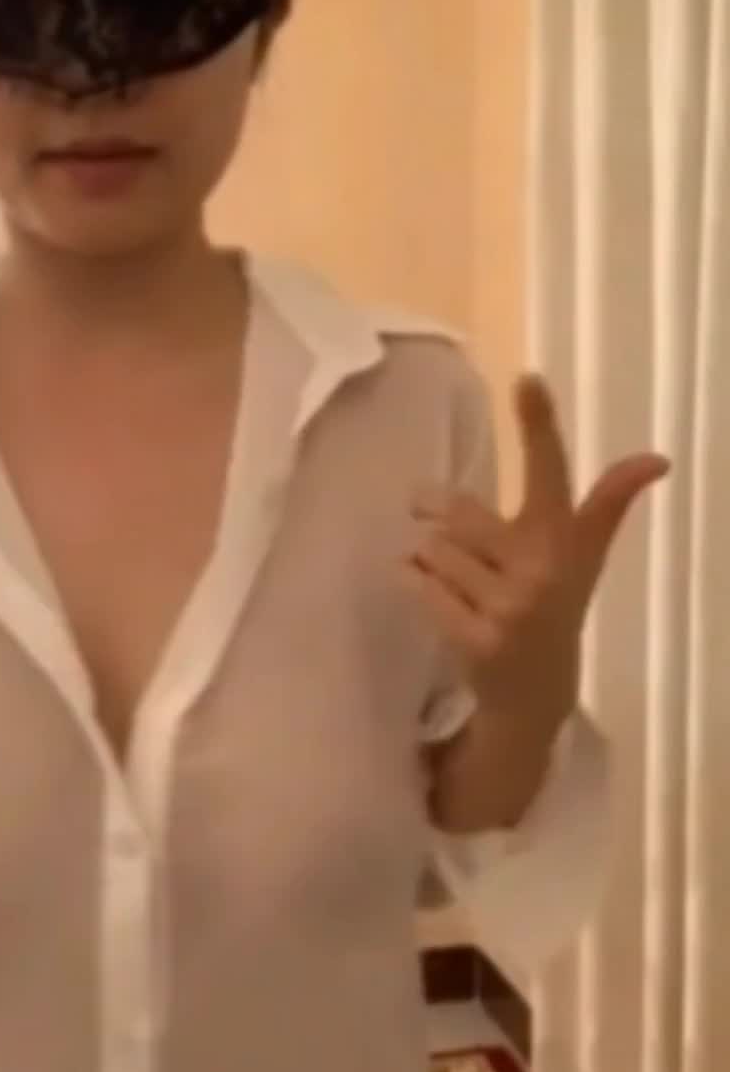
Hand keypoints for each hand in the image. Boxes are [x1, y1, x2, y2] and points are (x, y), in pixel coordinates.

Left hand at [405, 374, 669, 731]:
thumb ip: (608, 503)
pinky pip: (420, 586)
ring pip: (433, 551)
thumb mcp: (584, 555)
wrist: (536, 693)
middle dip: (438, 513)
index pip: (550, 472)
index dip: (538, 426)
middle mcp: (540, 569)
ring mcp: (508, 608)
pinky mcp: (475, 640)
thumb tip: (657, 459)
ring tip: (455, 579)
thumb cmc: (556, 605)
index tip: (526, 378)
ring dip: (429, 557)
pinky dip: (414, 583)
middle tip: (429, 512)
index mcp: (563, 538)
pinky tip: (437, 596)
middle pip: (459, 513)